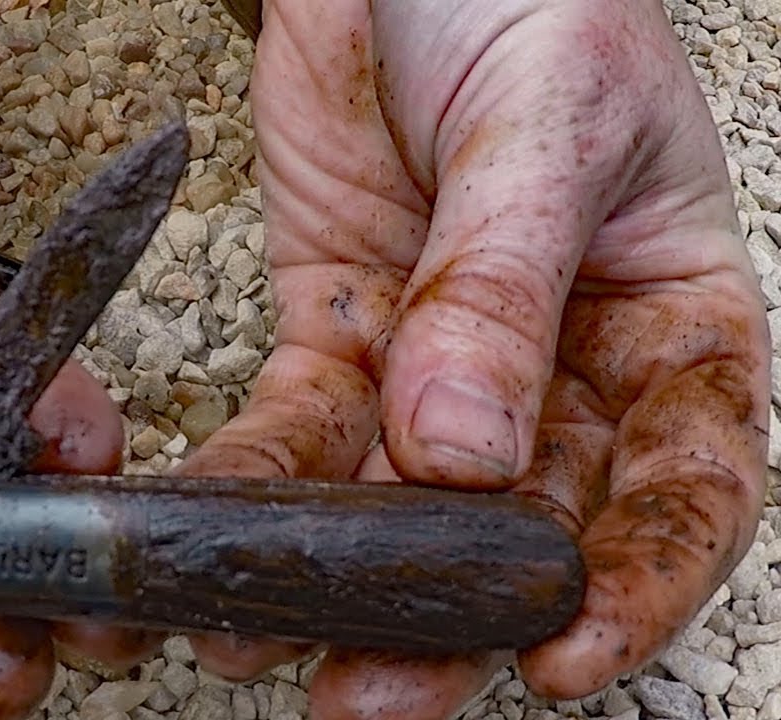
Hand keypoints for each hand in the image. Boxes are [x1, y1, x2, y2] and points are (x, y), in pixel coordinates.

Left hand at [176, 1, 769, 716]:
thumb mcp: (548, 120)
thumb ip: (506, 288)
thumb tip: (468, 453)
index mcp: (670, 323)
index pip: (684, 485)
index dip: (637, 583)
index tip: (563, 654)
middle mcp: (560, 370)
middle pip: (524, 530)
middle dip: (450, 620)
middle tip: (374, 692)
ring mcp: (439, 367)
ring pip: (396, 506)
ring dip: (330, 581)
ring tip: (258, 640)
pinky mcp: (337, 343)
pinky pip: (296, 432)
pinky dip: (252, 484)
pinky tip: (208, 532)